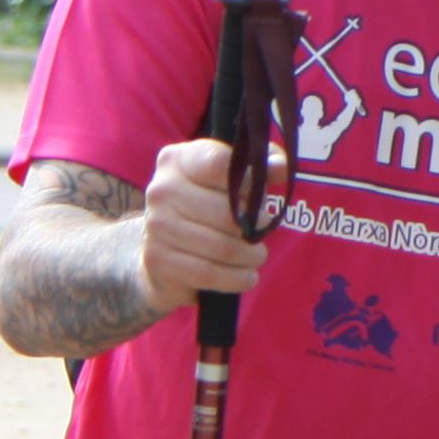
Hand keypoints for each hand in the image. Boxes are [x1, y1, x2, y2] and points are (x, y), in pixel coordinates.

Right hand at [140, 138, 270, 305]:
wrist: (161, 244)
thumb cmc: (203, 204)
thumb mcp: (227, 177)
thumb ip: (257, 166)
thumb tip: (282, 167)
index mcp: (178, 160)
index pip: (220, 165)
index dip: (250, 183)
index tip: (262, 196)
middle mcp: (162, 189)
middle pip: (226, 213)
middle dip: (254, 227)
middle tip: (261, 232)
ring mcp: (156, 225)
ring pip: (221, 247)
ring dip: (249, 256)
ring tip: (257, 255)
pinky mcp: (158, 259)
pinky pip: (208, 273)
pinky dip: (235, 278)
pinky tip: (247, 276)